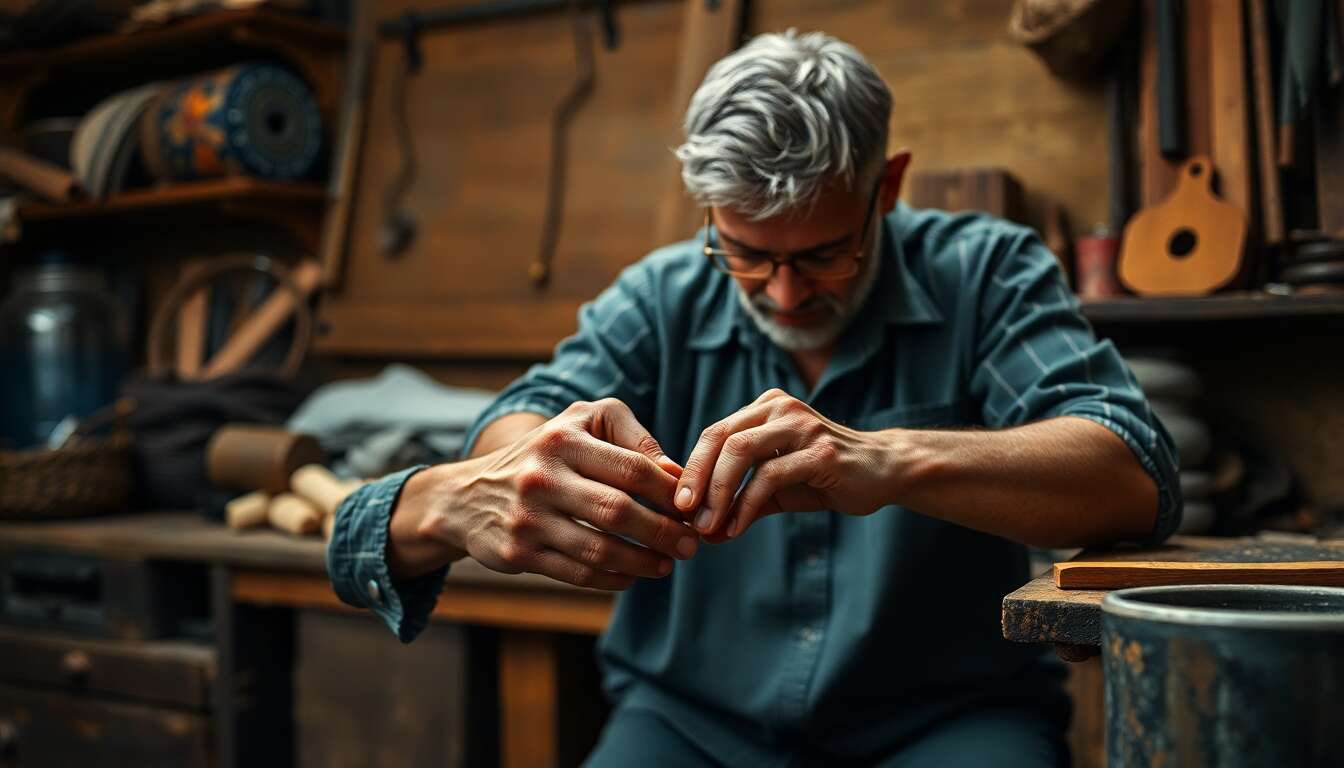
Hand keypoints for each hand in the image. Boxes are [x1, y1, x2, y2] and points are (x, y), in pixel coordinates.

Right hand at [450, 399, 697, 589]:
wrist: (468, 495)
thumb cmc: (544, 453)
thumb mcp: (582, 423)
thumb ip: (632, 438)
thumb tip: (677, 474)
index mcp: (564, 438)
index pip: (632, 468)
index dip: (670, 493)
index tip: (692, 509)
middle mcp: (541, 476)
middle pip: (618, 511)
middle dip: (663, 532)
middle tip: (690, 544)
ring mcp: (527, 517)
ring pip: (599, 549)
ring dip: (643, 562)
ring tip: (667, 564)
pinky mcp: (518, 553)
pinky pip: (577, 574)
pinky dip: (613, 580)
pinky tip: (632, 576)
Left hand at [673, 389, 895, 539]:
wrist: (886, 471)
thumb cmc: (827, 477)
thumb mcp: (778, 487)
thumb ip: (742, 502)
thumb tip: (706, 532)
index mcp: (766, 408)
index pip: (715, 433)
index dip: (691, 468)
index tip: (677, 503)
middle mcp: (781, 408)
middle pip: (721, 438)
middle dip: (696, 478)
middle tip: (683, 513)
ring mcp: (802, 426)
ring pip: (741, 452)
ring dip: (718, 492)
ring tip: (708, 525)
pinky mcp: (821, 452)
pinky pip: (770, 476)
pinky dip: (747, 505)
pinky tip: (737, 527)